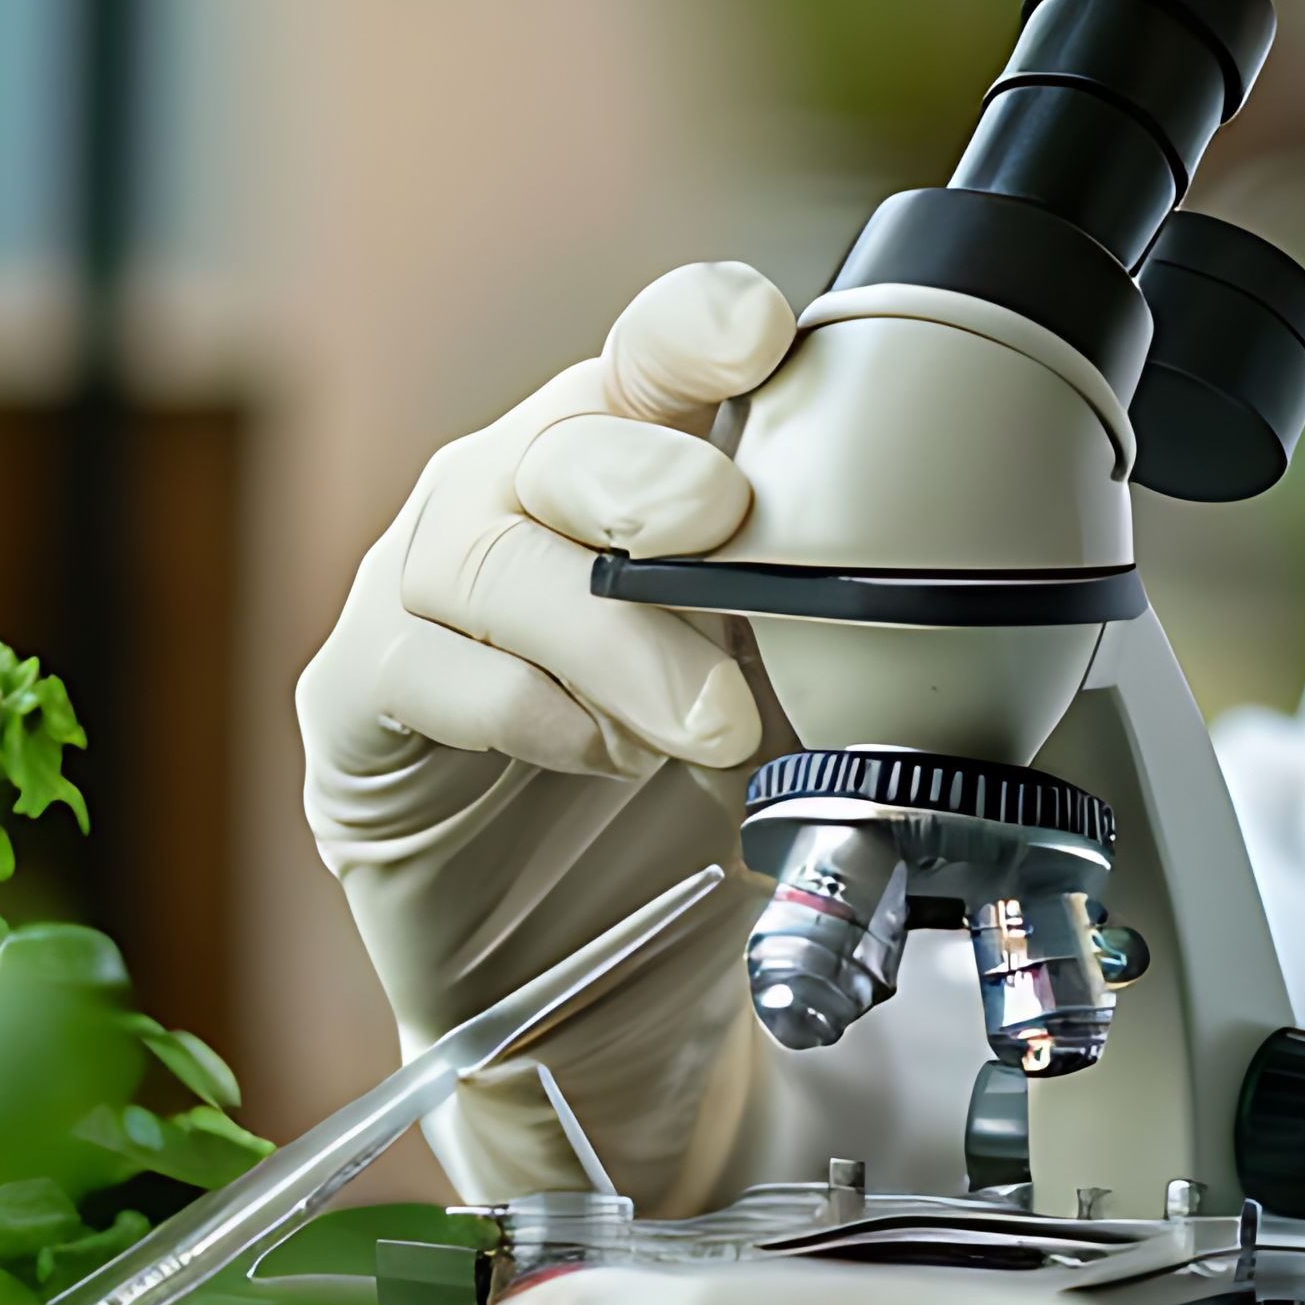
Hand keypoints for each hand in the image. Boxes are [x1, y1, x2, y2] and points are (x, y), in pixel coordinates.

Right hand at [299, 261, 801, 1202]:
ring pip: (487, 556)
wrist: (582, 976)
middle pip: (559, 439)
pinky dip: (523, 710)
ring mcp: (418, 591)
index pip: (647, 354)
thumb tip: (947, 600)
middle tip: (726, 528)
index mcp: (624, 464)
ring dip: (611, 633)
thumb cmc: (683, 803)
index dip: (695, 329)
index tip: (761, 333)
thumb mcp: (788, 701)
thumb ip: (835, 631)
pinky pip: (417, 669)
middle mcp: (510, 498)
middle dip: (648, 479)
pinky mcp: (356, 699)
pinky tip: (598, 753)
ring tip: (709, 721)